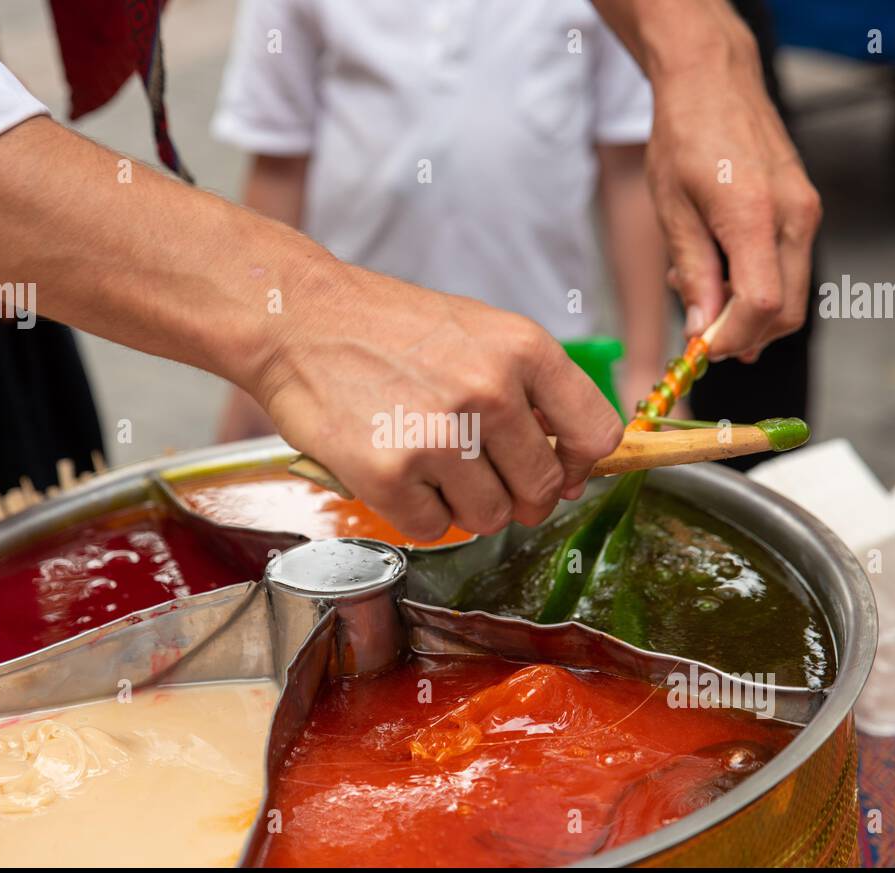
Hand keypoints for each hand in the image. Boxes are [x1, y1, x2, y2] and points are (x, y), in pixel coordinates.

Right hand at [253, 261, 622, 539]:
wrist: (299, 320)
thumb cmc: (390, 328)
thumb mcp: (480, 332)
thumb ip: (532, 390)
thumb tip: (570, 462)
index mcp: (522, 350)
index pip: (595, 434)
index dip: (578, 464)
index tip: (559, 470)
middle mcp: (488, 392)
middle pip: (540, 488)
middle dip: (517, 495)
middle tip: (480, 475)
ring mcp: (438, 436)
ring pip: (490, 517)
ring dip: (464, 505)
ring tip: (429, 463)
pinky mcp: (388, 475)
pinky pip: (433, 529)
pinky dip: (417, 513)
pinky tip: (396, 472)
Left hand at [594, 0, 820, 359]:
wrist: (714, 80)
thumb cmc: (684, 137)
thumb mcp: (672, 211)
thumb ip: (693, 273)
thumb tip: (702, 331)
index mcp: (755, 215)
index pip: (761, 306)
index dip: (730, 339)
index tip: (699, 349)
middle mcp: (794, 216)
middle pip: (785, 311)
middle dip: (742, 335)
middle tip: (697, 329)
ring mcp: (806, 211)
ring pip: (791, 295)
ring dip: (747, 312)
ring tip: (698, 286)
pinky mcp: (805, 208)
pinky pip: (789, 267)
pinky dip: (758, 284)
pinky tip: (718, 267)